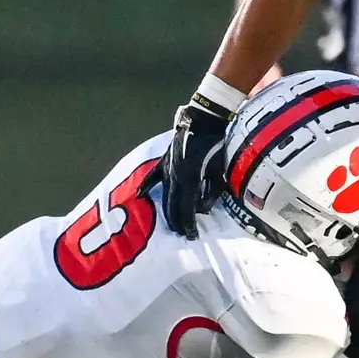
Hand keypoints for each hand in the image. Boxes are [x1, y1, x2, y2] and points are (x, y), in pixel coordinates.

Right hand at [143, 96, 232, 238]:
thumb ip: (212, 192)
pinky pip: (152, 177)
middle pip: (172, 205)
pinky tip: (139, 195)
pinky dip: (146, 186)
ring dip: (167, 210)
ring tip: (171, 223)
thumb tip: (202, 210)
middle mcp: (174, 177)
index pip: (186, 208)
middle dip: (177, 222)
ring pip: (163, 195)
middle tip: (183, 234)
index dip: (188, 224)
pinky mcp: (163, 161)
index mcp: (189, 180)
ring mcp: (166, 168)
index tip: (192, 236)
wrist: (204, 121)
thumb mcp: (219, 171)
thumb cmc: (216, 145)